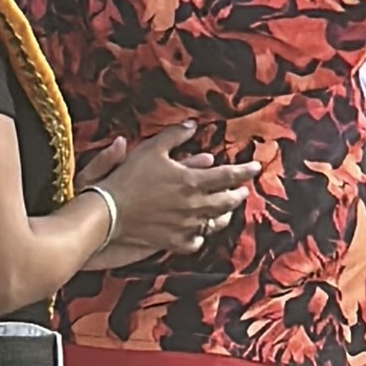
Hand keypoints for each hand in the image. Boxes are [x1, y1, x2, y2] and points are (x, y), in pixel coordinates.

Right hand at [84, 122, 256, 260]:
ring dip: (224, 214)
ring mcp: (187, 226)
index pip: (229, 176)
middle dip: (238, 194)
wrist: (109, 211)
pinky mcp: (175, 241)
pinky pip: (196, 241)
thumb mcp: (151, 148)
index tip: (256, 167)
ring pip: (216, 222)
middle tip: (242, 190)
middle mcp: (196, 206)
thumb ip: (175, 134)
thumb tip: (192, 124)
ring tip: (226, 210)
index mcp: (193, 181)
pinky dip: (201, 236)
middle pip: (228, 201)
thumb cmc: (129, 177)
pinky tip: (200, 231)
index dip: (245, 171)